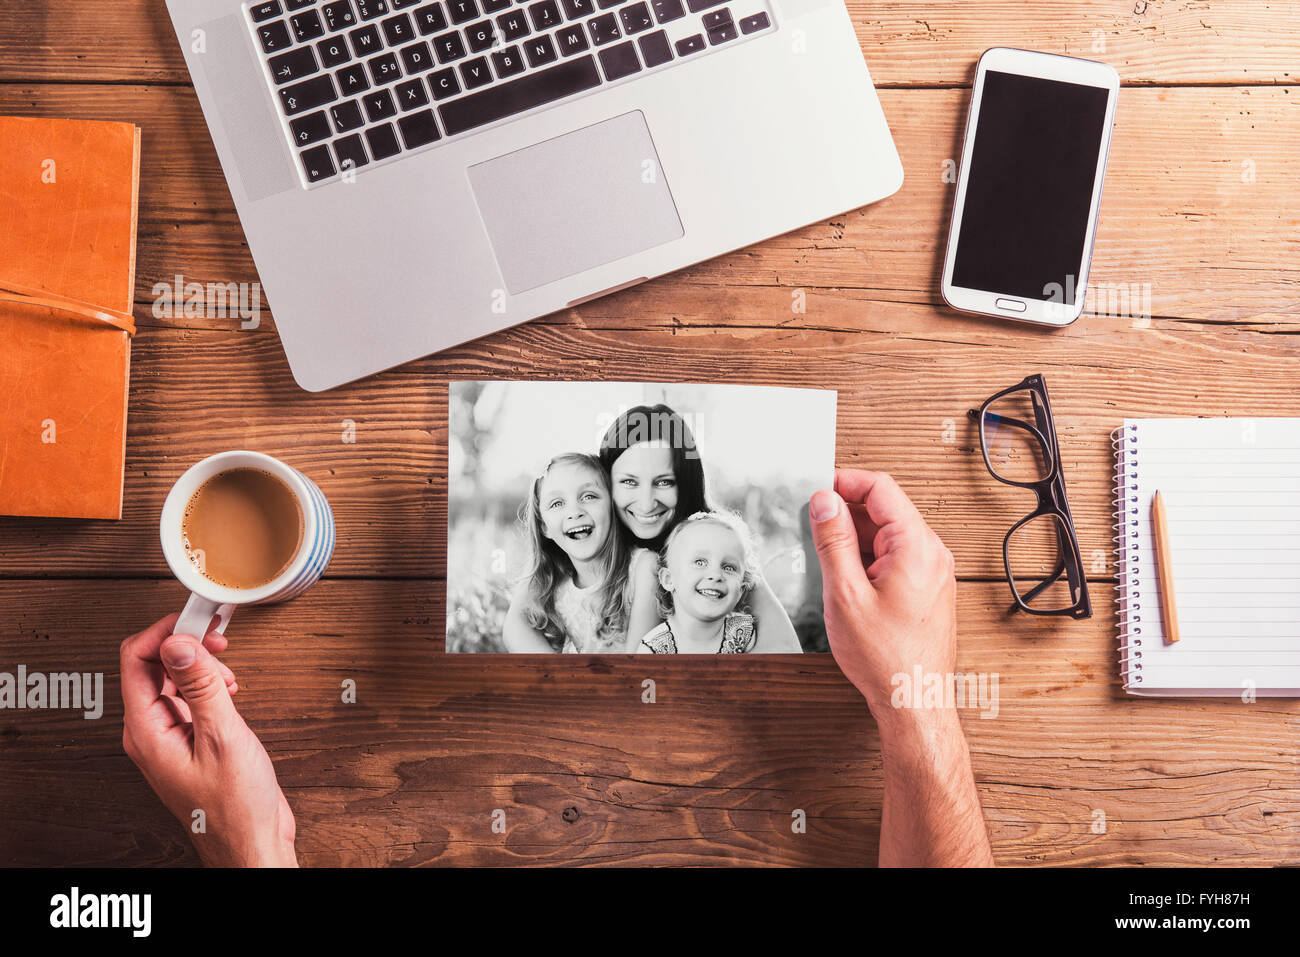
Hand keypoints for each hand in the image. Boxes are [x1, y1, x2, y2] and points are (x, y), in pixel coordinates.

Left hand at [120, 614, 296, 866]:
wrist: (251, 842)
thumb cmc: (236, 807)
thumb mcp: (223, 737)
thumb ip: (200, 686)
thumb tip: (179, 643)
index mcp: (146, 731)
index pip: (136, 659)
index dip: (166, 631)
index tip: (198, 619)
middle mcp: (149, 731)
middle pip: (152, 665)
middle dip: (186, 645)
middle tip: (219, 638)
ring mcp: (167, 736)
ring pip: (171, 679)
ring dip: (200, 665)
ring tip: (227, 675)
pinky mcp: (187, 740)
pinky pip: (186, 697)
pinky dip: (208, 684)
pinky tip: (228, 692)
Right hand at [809, 470, 957, 727]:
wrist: (914, 699)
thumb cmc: (886, 658)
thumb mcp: (845, 593)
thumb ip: (833, 541)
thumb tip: (824, 501)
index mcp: (917, 546)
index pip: (881, 488)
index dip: (844, 482)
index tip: (816, 489)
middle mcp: (932, 553)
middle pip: (884, 510)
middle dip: (844, 513)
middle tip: (811, 527)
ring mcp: (932, 571)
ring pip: (886, 535)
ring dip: (854, 538)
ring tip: (826, 562)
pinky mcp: (926, 588)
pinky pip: (893, 557)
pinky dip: (866, 558)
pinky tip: (845, 580)